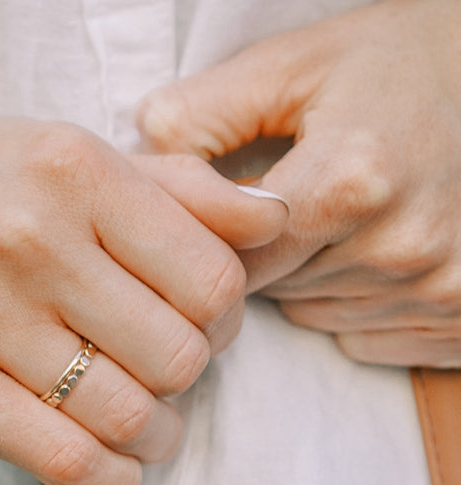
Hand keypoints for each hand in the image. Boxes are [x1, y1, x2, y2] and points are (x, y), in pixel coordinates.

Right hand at [0, 25, 284, 484]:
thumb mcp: (48, 157)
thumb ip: (167, 187)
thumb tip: (272, 222)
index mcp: (72, 167)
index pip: (213, 275)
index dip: (219, 319)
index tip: (189, 327)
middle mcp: (30, 235)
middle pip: (181, 355)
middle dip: (183, 382)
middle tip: (153, 378)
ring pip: (131, 418)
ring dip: (150, 439)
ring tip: (131, 427)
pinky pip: (72, 464)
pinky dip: (107, 481)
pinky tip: (100, 467)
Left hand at [137, 0, 460, 367]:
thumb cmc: (392, 64)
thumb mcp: (291, 64)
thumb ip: (200, 113)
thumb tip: (137, 165)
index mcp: (352, 181)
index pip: (230, 262)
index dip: (212, 244)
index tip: (214, 220)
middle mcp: (400, 246)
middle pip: (271, 292)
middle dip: (265, 254)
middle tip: (297, 195)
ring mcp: (439, 289)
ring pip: (315, 316)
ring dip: (310, 279)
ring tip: (346, 216)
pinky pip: (363, 338)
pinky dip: (356, 304)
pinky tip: (377, 249)